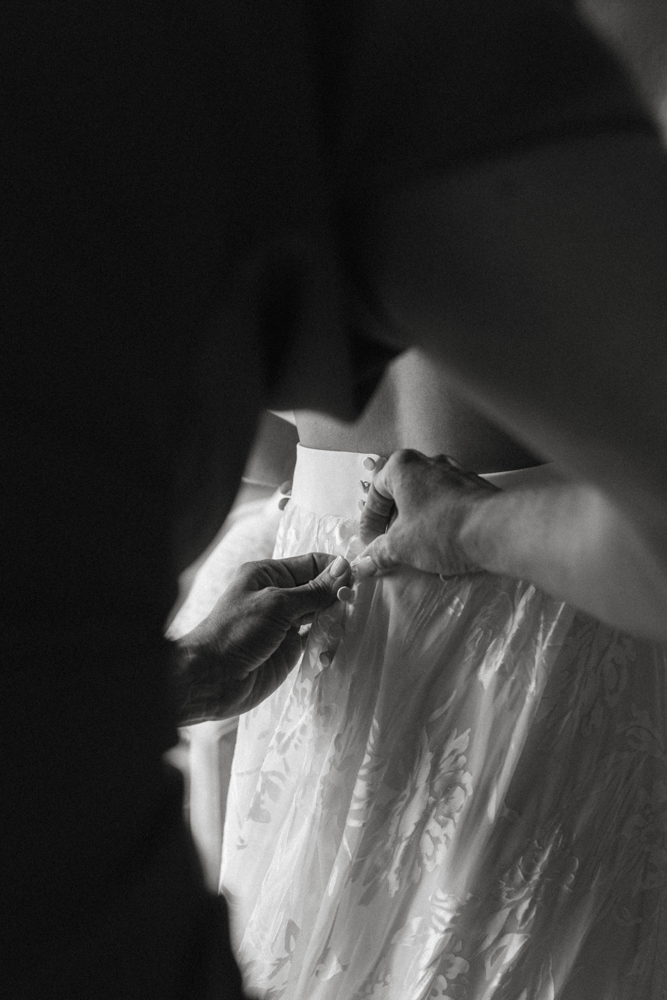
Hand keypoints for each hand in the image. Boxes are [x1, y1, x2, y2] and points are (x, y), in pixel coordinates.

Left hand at [173, 553, 351, 722]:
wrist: (212, 679)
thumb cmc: (237, 633)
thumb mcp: (277, 605)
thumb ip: (313, 590)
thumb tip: (344, 569)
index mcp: (269, 574)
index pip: (311, 563)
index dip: (335, 569)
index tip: (359, 579)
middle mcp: (279, 595)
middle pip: (320, 588)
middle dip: (338, 595)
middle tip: (353, 605)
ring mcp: (286, 623)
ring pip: (322, 614)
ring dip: (335, 620)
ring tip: (341, 627)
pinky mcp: (291, 648)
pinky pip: (317, 639)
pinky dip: (328, 642)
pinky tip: (332, 646)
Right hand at [356, 450, 497, 578]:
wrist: (495, 530)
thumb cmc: (443, 529)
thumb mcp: (401, 545)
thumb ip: (379, 552)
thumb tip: (366, 562)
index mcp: (403, 467)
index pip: (375, 492)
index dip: (369, 521)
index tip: (370, 540)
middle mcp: (429, 463)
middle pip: (400, 492)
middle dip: (392, 521)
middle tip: (389, 544)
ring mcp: (455, 472)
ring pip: (425, 497)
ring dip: (415, 521)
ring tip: (415, 547)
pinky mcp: (474, 487)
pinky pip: (447, 502)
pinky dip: (438, 520)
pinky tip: (440, 542)